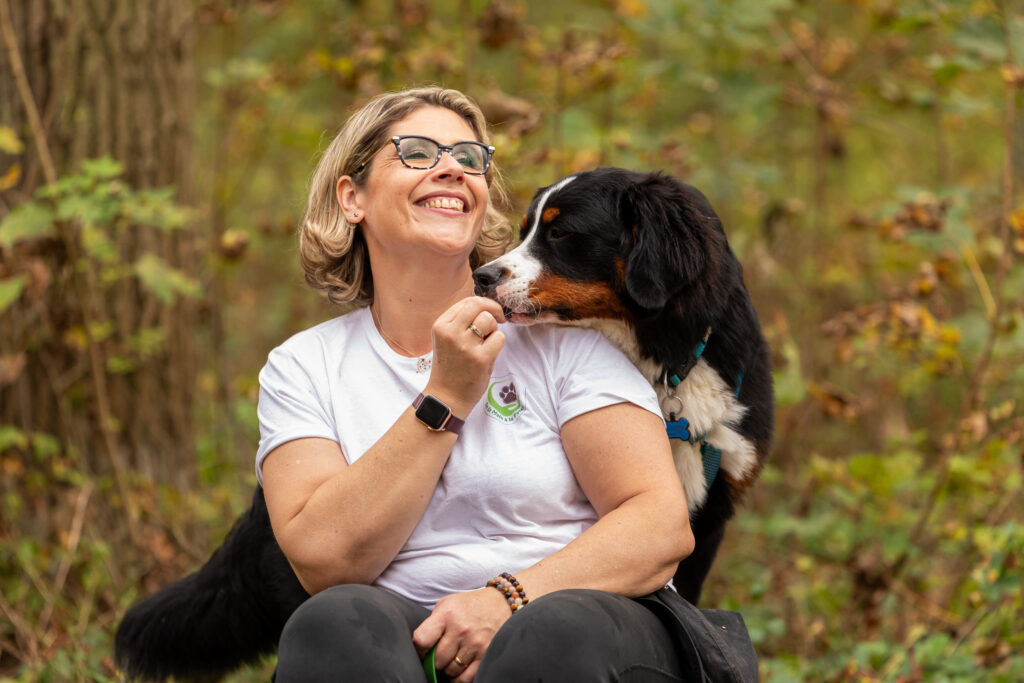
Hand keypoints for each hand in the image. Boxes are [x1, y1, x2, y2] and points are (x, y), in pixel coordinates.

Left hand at [412, 587, 510, 681]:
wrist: (499, 602)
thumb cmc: (468, 605)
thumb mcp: (446, 605)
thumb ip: (433, 624)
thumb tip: (421, 650)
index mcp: (447, 614)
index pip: (422, 640)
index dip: (419, 650)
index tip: (423, 651)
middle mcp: (461, 628)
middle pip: (437, 660)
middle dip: (435, 661)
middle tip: (439, 656)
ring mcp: (475, 642)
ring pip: (451, 671)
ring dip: (448, 669)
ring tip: (451, 660)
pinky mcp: (486, 653)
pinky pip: (466, 678)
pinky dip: (459, 678)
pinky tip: (459, 670)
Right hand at [426, 296, 506, 416]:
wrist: (446, 398)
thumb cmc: (450, 368)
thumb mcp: (447, 340)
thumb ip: (462, 322)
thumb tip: (486, 306)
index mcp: (440, 325)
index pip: (467, 302)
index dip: (484, 304)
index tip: (491, 312)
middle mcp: (450, 332)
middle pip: (478, 305)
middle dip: (493, 309)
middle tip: (500, 318)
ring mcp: (465, 345)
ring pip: (489, 319)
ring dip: (493, 329)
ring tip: (487, 343)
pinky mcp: (480, 358)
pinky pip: (499, 337)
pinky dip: (498, 343)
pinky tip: (489, 354)